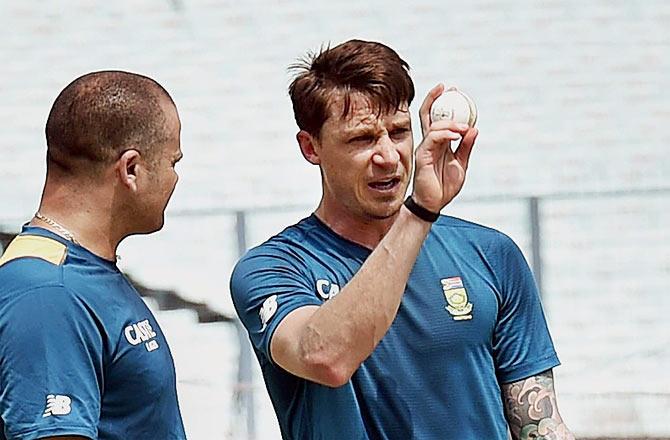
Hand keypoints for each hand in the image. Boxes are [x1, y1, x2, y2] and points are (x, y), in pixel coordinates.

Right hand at [411, 84, 478, 212]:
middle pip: (428, 114)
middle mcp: (429, 142)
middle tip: (450, 89)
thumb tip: (474, 129)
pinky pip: (433, 139)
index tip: (454, 90)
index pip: (437, 118)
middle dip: (436, 98)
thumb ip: (466, 147)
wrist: (434, 203)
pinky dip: (446, 134)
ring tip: (465, 128)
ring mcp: (425, 148)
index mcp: (438, 143)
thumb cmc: (445, 186)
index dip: (443, 102)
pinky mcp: (423, 155)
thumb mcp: (461, 164)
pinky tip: (457, 135)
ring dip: (451, 123)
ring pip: (434, 126)